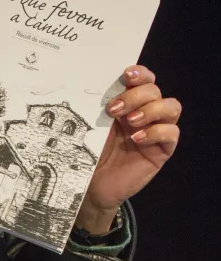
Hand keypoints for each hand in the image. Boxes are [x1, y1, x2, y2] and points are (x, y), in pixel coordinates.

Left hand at [77, 65, 180, 232]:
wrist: (91, 186)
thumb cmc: (88, 154)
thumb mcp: (90, 127)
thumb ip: (98, 108)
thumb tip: (93, 84)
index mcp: (128, 104)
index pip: (144, 80)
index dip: (140, 73)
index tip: (126, 74)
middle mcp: (145, 114)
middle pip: (155, 91)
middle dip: (136, 96)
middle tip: (114, 110)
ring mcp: (155, 131)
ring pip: (171, 107)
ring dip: (151, 110)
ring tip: (130, 122)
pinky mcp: (162, 150)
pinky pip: (172, 133)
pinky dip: (156, 132)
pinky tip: (137, 139)